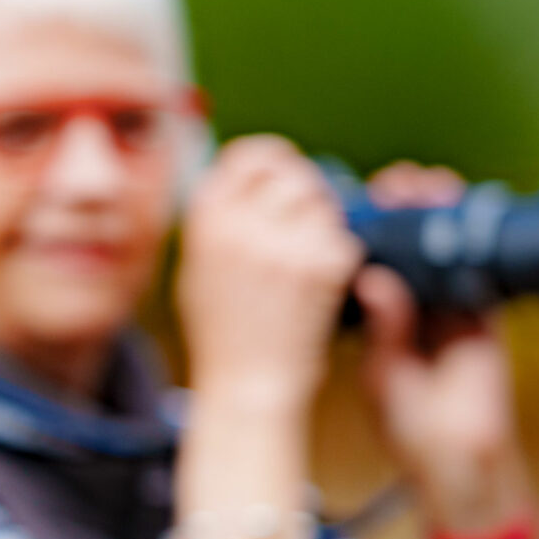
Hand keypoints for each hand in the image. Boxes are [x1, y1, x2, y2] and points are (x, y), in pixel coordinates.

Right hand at [177, 136, 362, 417]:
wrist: (248, 383)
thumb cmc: (222, 330)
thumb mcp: (197, 266)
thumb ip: (218, 219)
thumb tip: (246, 175)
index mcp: (207, 218)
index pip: (247, 155)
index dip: (271, 159)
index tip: (282, 171)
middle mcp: (242, 224)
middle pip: (292, 172)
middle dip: (306, 187)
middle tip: (308, 212)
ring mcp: (284, 243)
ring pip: (323, 202)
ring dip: (324, 221)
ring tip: (310, 253)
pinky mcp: (321, 265)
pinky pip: (342, 237)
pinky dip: (339, 254)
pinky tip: (322, 280)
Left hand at [354, 163, 533, 536]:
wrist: (456, 458)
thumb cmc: (409, 426)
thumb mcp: (383, 373)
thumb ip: (384, 326)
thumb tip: (373, 279)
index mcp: (387, 318)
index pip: (378, 261)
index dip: (370, 231)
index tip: (355, 205)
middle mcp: (419, 306)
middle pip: (413, 245)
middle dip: (405, 210)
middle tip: (392, 187)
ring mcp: (453, 307)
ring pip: (447, 247)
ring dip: (438, 214)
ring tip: (422, 187)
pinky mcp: (486, 314)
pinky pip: (481, 268)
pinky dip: (472, 240)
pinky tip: (458, 212)